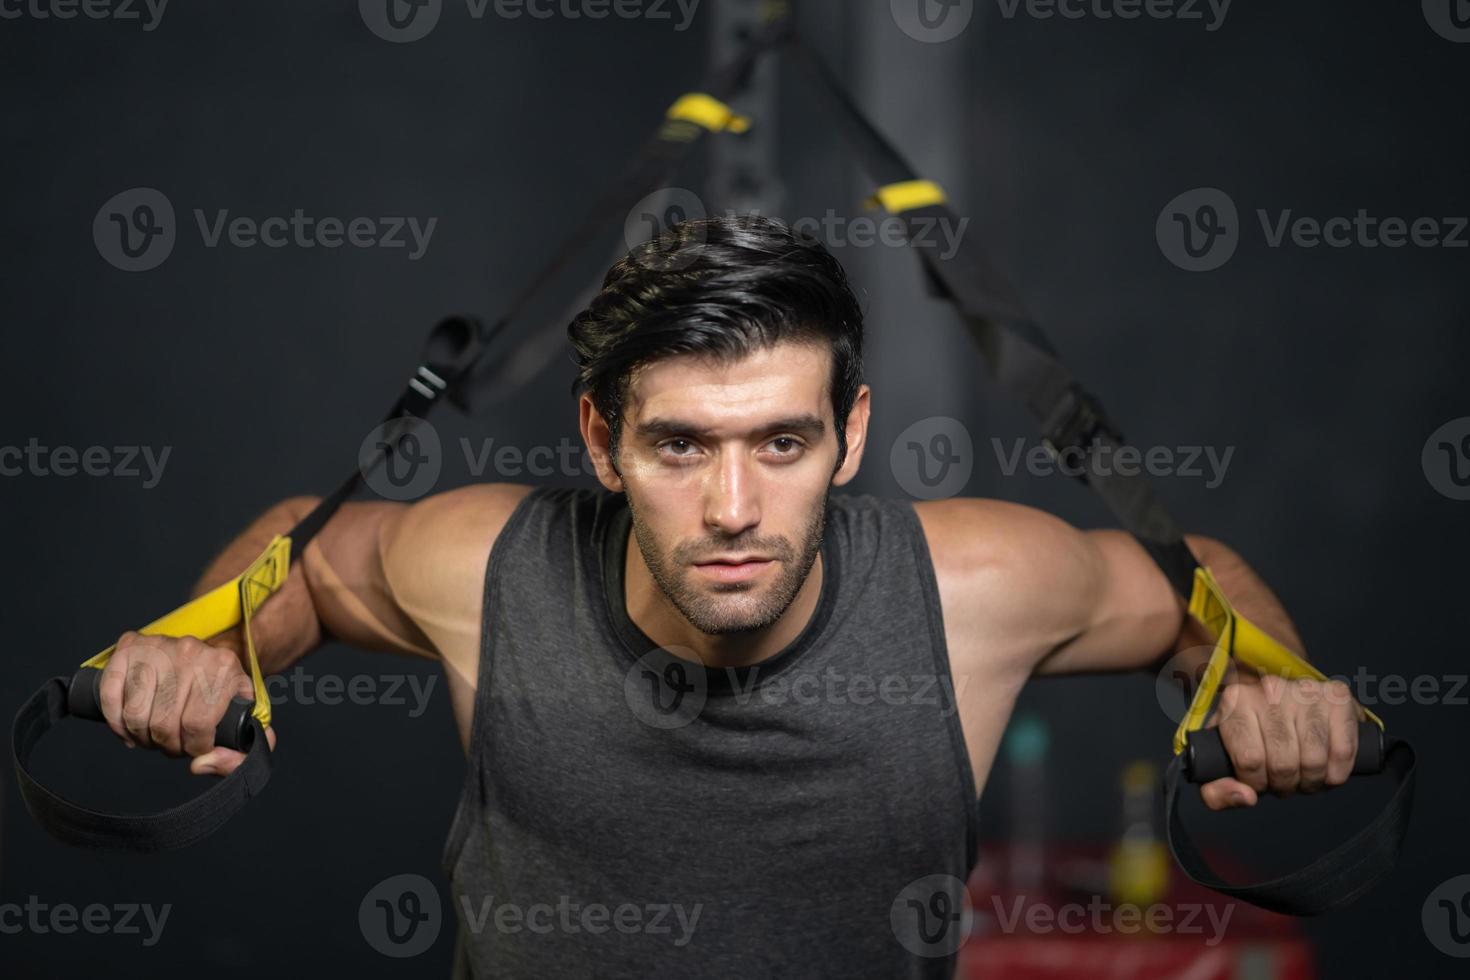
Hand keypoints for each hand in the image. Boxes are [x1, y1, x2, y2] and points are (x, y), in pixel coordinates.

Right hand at [98, 630, 276, 775]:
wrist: (208, 656)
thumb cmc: (224, 690)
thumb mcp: (245, 717)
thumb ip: (240, 752)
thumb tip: (201, 764)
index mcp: (224, 665)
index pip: (198, 724)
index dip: (194, 747)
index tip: (196, 748)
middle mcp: (190, 651)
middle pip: (164, 723)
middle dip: (168, 746)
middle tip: (174, 744)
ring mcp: (157, 646)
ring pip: (135, 714)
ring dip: (142, 737)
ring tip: (155, 737)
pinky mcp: (129, 647)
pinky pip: (109, 696)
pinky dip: (116, 722)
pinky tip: (129, 729)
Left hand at [1200, 674, 1360, 809]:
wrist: (1286, 700)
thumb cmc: (1252, 732)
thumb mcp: (1223, 755)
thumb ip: (1217, 787)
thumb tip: (1245, 797)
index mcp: (1236, 701)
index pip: (1249, 760)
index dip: (1257, 783)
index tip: (1259, 781)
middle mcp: (1270, 690)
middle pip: (1283, 764)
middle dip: (1285, 785)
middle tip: (1285, 782)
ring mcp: (1306, 691)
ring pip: (1314, 760)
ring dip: (1312, 782)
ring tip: (1305, 777)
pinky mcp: (1338, 697)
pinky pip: (1343, 751)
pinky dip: (1337, 773)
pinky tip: (1328, 771)